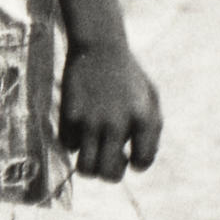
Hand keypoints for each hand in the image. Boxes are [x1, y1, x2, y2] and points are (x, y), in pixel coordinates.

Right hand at [59, 41, 162, 180]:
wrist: (99, 44)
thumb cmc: (128, 74)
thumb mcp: (150, 98)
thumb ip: (151, 131)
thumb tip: (136, 164)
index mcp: (144, 119)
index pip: (142, 162)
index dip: (136, 162)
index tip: (130, 153)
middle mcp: (118, 123)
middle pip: (110, 175)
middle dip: (110, 172)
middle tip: (109, 156)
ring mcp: (92, 120)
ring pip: (85, 169)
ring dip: (89, 165)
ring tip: (93, 151)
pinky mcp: (70, 114)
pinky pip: (68, 145)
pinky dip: (73, 140)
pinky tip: (80, 125)